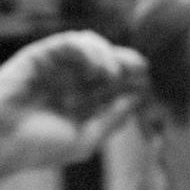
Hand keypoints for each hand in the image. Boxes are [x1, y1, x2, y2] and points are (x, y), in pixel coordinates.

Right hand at [0, 30, 147, 174]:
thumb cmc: (38, 147)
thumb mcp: (86, 139)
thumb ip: (112, 120)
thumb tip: (138, 100)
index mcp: (82, 102)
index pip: (116, 84)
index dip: (135, 81)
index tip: (151, 84)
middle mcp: (71, 82)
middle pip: (108, 61)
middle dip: (129, 63)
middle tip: (144, 69)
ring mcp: (56, 67)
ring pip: (92, 45)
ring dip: (109, 55)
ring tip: (112, 75)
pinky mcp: (40, 55)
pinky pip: (70, 41)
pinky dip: (90, 50)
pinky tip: (97, 69)